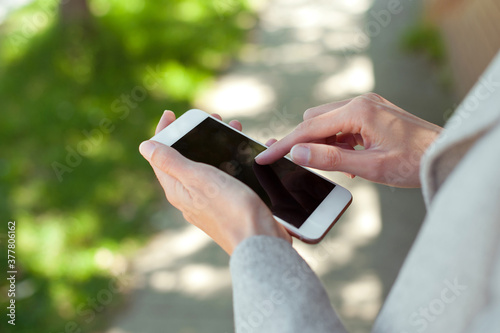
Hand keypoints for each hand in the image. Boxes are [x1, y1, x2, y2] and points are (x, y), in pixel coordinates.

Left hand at [140, 111, 290, 254]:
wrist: (259, 240)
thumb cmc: (229, 209)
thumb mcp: (197, 179)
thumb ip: (171, 162)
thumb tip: (145, 147)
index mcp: (177, 189)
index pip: (161, 157)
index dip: (163, 133)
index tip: (170, 114)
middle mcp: (190, 196)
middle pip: (186, 159)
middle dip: (196, 135)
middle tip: (210, 118)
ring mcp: (211, 201)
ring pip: (209, 166)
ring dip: (218, 145)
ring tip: (234, 128)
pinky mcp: (230, 204)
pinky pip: (226, 175)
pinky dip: (233, 160)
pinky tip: (247, 154)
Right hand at [255, 93, 441, 187]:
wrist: (444, 155)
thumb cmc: (414, 162)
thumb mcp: (369, 166)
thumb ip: (330, 159)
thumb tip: (297, 152)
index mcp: (359, 111)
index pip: (309, 128)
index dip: (285, 144)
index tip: (264, 155)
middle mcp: (361, 101)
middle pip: (315, 120)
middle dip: (305, 142)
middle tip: (303, 165)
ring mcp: (367, 105)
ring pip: (328, 122)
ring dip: (323, 143)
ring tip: (341, 165)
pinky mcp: (372, 112)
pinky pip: (343, 124)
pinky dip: (338, 141)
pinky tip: (349, 158)